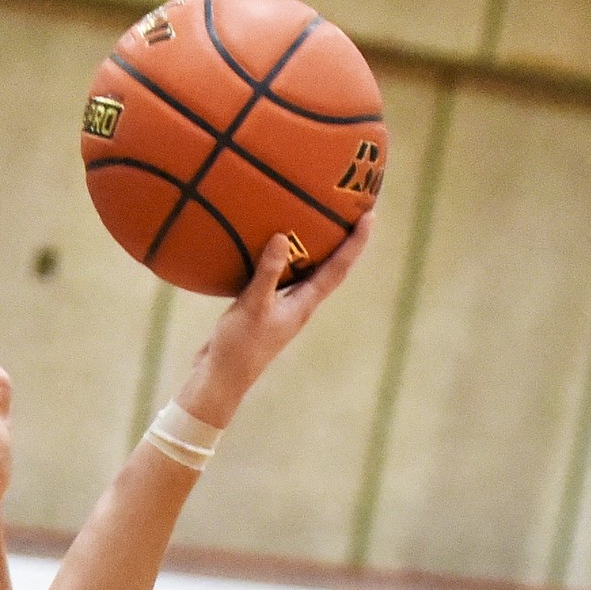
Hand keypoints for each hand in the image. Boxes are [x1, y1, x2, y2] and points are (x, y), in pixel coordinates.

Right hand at [176, 213, 372, 427]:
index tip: (370, 215)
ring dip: (315, 247)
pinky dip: (282, 256)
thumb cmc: (239, 348)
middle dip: (343, 240)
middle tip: (353, 210)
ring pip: (306, 271)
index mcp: (304, 306)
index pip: (338, 269)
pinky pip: (280, 274)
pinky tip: (271, 242)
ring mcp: (282, 307)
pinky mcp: (264, 307)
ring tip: (319, 218)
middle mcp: (299, 305)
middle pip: (330, 268)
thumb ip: (268, 273)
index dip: (355, 243)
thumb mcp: (253, 307)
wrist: (219, 379)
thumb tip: (282, 237)